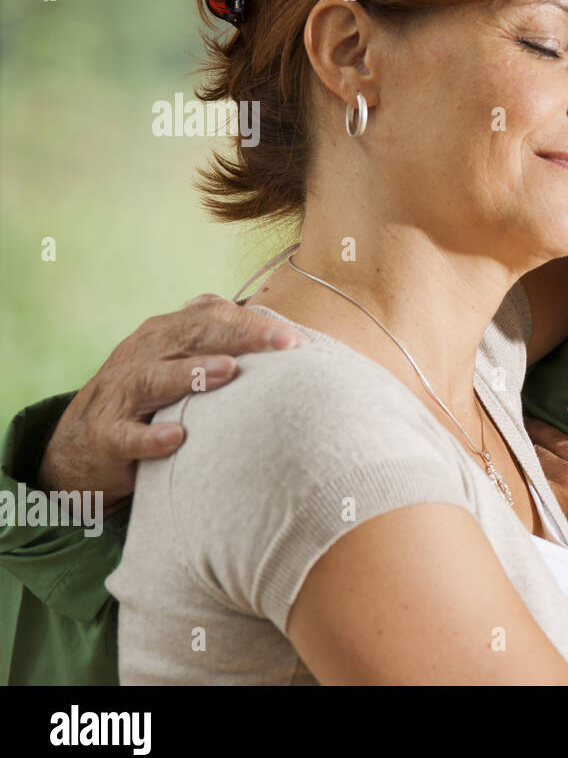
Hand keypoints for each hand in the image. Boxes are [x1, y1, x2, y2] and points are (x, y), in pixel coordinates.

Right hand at [38, 294, 305, 504]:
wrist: (82, 442)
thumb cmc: (152, 399)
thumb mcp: (181, 362)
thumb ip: (222, 345)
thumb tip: (289, 336)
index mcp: (165, 333)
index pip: (212, 316)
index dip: (253, 324)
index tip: (296, 340)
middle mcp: (143, 354)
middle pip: (191, 335)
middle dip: (240, 336)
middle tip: (282, 344)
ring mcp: (121, 392)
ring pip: (156, 377)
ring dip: (193, 373)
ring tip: (229, 371)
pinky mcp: (106, 434)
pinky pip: (127, 435)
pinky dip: (150, 437)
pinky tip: (177, 438)